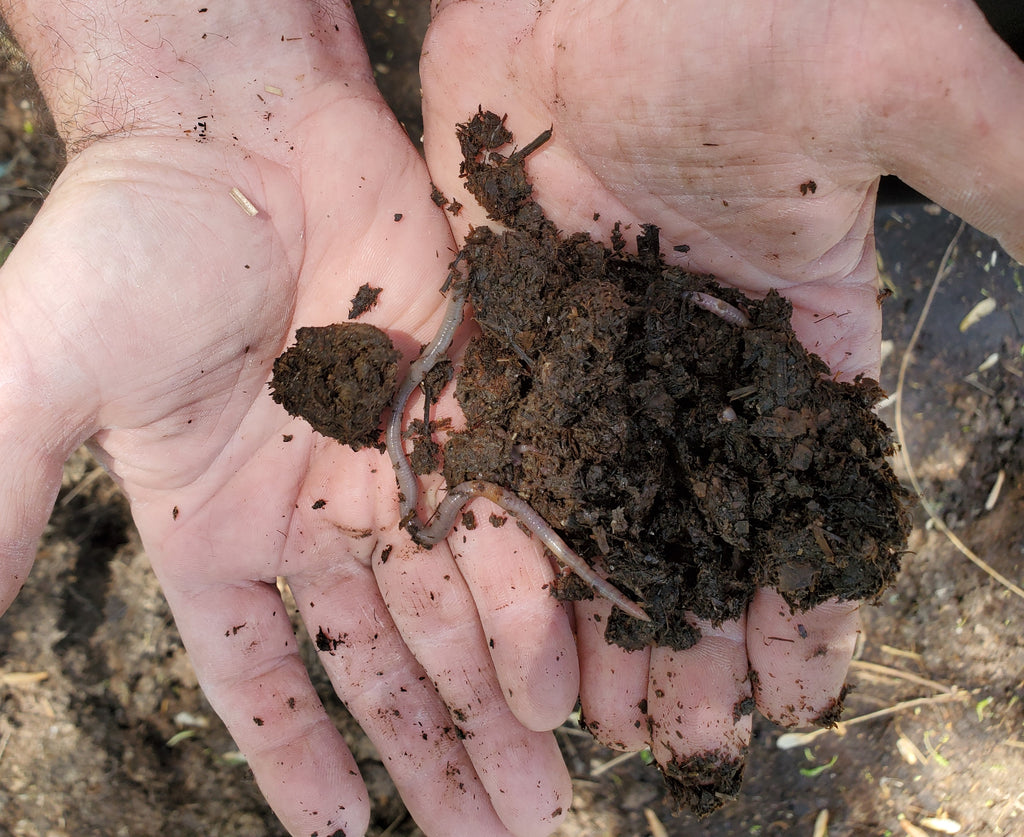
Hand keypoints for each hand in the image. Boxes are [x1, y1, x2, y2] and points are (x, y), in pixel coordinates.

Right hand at [0, 4, 579, 834]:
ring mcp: (394, 461)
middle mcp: (314, 509)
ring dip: (494, 707)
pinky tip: (558, 680)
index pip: (260, 675)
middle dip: (432, 759)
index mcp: (216, 524)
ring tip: (539, 799)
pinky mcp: (462, 407)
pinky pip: (505, 523)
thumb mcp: (38, 379)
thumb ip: (1, 500)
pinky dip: (528, 601)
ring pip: (455, 612)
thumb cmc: (131, 236)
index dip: (298, 759)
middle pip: (383, 664)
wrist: (241, 123)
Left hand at [420, 0, 1023, 795]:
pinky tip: (511, 611)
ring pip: (600, 501)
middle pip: (699, 520)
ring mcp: (595, 335)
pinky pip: (510, 440)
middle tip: (683, 741)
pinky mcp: (508, 312)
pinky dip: (513, 526)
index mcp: (798, 317)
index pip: (814, 488)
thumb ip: (1014, 191)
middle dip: (694, 634)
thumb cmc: (755, 7)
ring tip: (596, 713)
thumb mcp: (907, 101)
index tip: (798, 692)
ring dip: (600, 608)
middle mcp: (694, 347)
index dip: (810, 597)